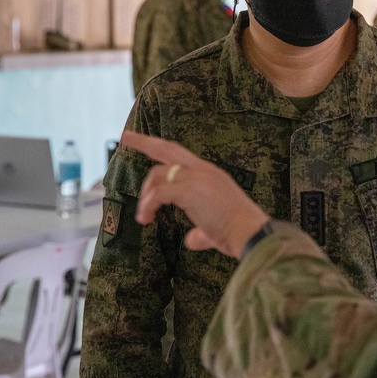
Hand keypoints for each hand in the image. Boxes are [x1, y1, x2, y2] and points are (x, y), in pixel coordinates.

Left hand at [121, 131, 269, 258]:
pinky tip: (147, 218)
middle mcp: (203, 170)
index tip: (144, 141)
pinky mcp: (188, 190)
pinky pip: (158, 194)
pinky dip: (148, 206)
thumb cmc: (239, 231)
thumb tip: (191, 240)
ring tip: (144, 217)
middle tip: (125, 137)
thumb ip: (200, 232)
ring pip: (158, 175)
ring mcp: (196, 178)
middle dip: (144, 142)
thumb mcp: (215, 228)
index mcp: (211, 174)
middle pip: (167, 149)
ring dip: (146, 195)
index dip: (162, 148)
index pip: (181, 156)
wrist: (250, 232)